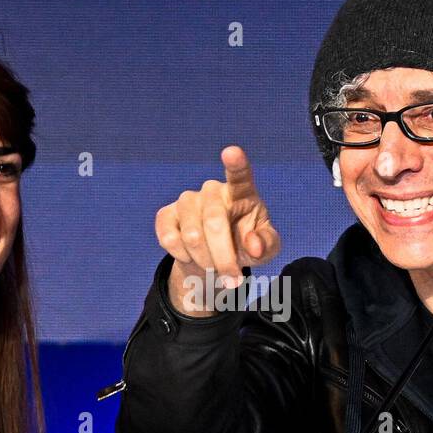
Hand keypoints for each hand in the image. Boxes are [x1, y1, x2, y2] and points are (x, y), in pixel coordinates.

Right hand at [155, 145, 281, 314]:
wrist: (216, 257)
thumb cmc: (245, 245)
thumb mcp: (265, 249)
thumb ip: (266, 245)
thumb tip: (252, 246)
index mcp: (241, 192)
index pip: (239, 175)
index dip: (235, 164)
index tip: (232, 152)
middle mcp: (212, 190)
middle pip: (214, 223)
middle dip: (224, 258)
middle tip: (233, 280)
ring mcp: (187, 200)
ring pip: (191, 236)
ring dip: (206, 262)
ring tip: (215, 268)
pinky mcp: (166, 214)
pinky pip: (169, 239)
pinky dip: (183, 257)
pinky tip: (192, 256)